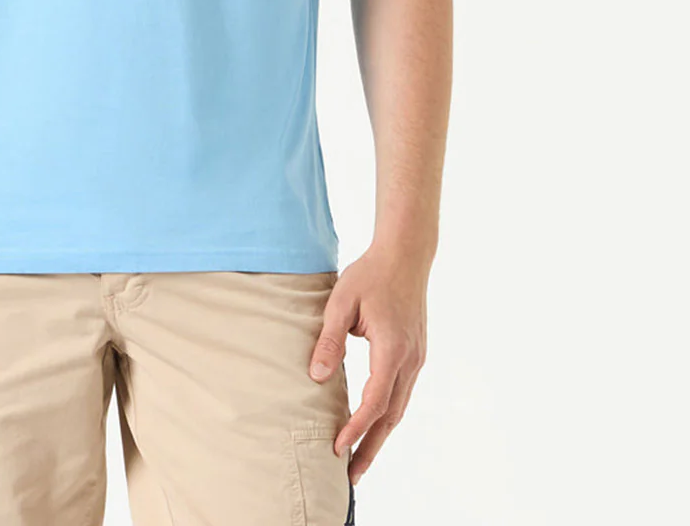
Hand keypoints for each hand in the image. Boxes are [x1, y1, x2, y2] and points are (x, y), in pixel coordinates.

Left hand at [308, 244, 429, 484]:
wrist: (405, 255)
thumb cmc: (370, 274)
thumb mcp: (341, 303)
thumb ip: (329, 342)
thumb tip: (316, 378)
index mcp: (392, 350)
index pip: (374, 401)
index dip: (356, 428)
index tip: (338, 447)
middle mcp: (410, 360)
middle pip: (391, 416)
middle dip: (371, 447)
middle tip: (352, 476)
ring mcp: (417, 358)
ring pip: (399, 408)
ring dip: (380, 434)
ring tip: (361, 458)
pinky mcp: (415, 353)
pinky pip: (402, 393)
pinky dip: (387, 414)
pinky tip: (374, 423)